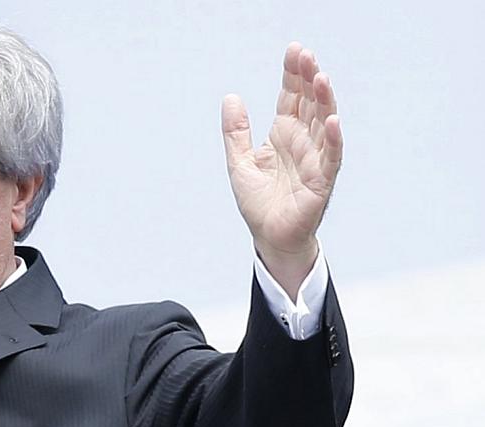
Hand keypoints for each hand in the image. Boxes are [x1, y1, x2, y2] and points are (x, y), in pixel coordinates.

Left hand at [223, 43, 343, 295]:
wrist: (269, 238)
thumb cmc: (260, 203)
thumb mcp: (238, 163)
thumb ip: (236, 132)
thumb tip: (232, 97)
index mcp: (284, 134)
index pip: (291, 97)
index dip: (293, 75)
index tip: (294, 50)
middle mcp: (303, 142)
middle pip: (309, 103)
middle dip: (308, 79)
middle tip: (305, 55)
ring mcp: (315, 159)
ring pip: (323, 124)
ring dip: (323, 101)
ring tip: (320, 78)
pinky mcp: (322, 181)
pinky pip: (330, 157)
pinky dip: (331, 139)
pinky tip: (330, 120)